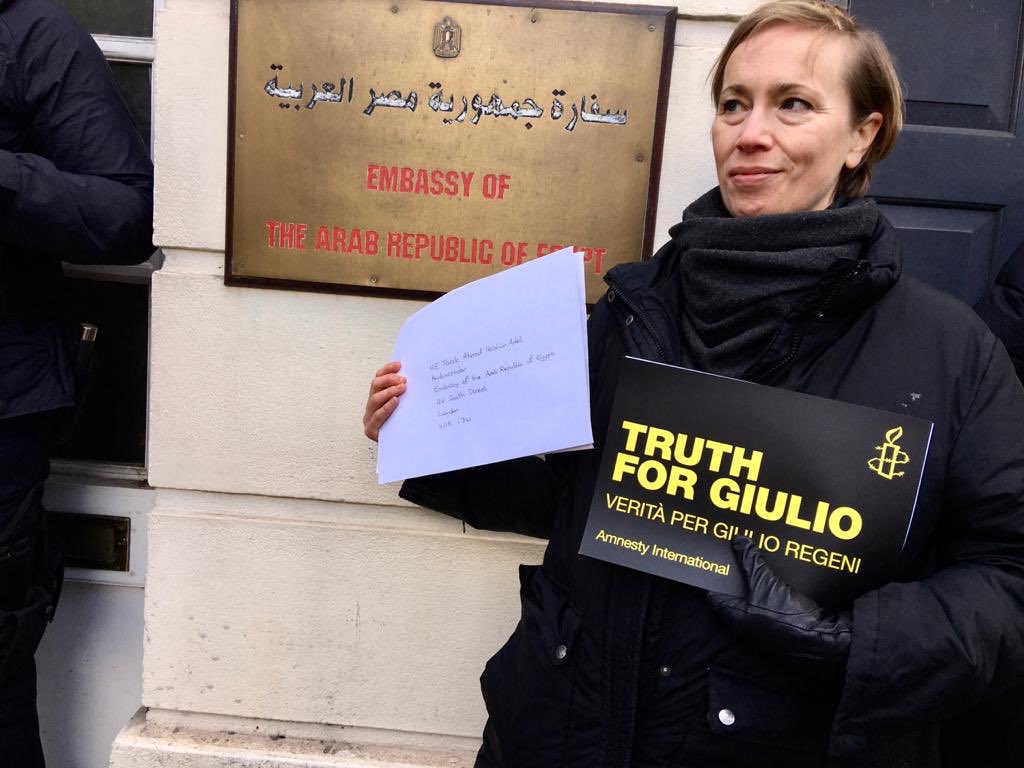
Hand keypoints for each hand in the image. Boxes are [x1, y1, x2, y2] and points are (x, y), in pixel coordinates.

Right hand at [363, 361, 405, 440]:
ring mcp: (369, 418)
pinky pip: (377, 417)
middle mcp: (371, 405)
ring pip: (374, 399)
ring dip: (389, 391)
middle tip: (403, 379)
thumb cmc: (405, 424)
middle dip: (389, 379)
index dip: (387, 370)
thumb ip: (405, 393)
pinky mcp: (371, 430)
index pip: (378, 378)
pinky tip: (395, 402)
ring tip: (402, 388)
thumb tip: (413, 376)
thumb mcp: (405, 406)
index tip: (399, 364)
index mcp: (377, 396)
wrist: (403, 448)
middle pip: (375, 386)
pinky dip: (386, 408)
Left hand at [708, 536, 851, 664]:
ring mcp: (762, 628)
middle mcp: (745, 625)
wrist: (822, 640)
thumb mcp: (765, 582)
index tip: (717, 558)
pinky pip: (768, 604)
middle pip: (734, 595)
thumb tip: (738, 542)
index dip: (715, 574)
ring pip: (752, 599)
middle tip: (738, 553)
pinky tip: (776, 577)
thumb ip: (750, 561)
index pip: (714, 593)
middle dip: (737, 575)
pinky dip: (769, 590)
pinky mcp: (779, 627)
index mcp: (734, 616)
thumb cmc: (787, 616)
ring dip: (755, 582)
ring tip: (757, 560)